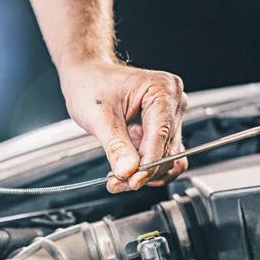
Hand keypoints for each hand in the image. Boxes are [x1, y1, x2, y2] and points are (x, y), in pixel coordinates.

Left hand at [59, 61, 188, 192]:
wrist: (86, 77)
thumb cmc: (92, 84)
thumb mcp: (100, 116)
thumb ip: (116, 146)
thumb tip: (128, 171)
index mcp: (162, 89)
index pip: (162, 135)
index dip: (148, 163)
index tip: (132, 181)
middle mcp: (173, 103)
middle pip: (167, 151)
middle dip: (143, 171)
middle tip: (117, 182)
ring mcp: (169, 118)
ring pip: (167, 159)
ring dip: (145, 174)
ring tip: (119, 180)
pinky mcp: (162, 131)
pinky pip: (161, 157)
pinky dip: (146, 170)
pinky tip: (128, 174)